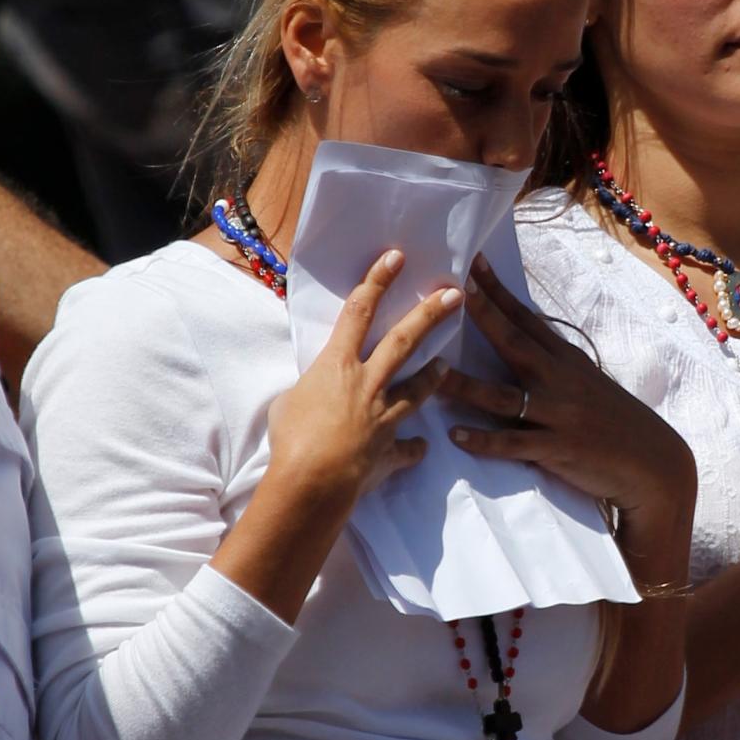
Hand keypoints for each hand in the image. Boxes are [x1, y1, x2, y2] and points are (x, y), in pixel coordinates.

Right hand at [267, 249, 462, 504]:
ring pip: (416, 389)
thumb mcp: (285, 404)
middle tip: (454, 294)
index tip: (396, 257)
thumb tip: (308, 396)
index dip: (377, 282)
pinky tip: (420, 448)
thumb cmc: (291, 438)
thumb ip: (305, 392)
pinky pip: (405, 449)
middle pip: (404, 341)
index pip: (358, 313)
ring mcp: (383, 416)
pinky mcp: (389, 450)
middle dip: (429, 314)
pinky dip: (412, 449)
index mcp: (337, 365)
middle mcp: (367, 384)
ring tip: (447, 364)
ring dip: (433, 376)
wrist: (313, 481)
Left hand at [443, 254, 693, 520]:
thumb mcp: (585, 380)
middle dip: (482, 315)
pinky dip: (484, 440)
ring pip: (504, 397)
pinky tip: (456, 436)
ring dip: (466, 387)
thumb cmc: (614, 420)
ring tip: (434, 376)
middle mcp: (558, 379)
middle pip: (513, 342)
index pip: (525, 317)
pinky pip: (514, 444)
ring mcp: (557, 414)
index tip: (472, 261)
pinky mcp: (556, 449)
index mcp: (564, 358)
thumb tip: (516, 337)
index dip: (497, 290)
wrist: (651, 461)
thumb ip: (551, 361)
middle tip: (449, 292)